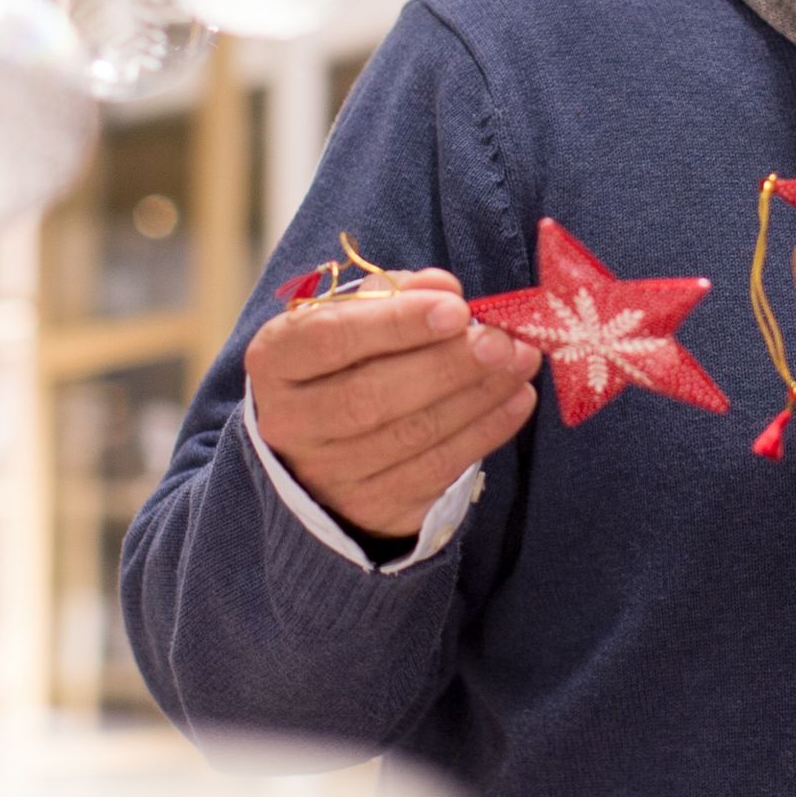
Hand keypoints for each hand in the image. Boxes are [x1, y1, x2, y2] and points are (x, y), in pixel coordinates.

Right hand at [244, 271, 542, 538]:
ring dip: (477, 396)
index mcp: (275, 360)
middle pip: (371, 396)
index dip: (395, 323)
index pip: (330, 339)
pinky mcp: (372, 508)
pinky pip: (436, 471)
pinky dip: (484, 433)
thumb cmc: (343, 361)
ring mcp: (328, 474)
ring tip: (520, 362)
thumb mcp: (352, 316)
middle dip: (447, 365)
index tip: (456, 308)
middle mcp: (290, 423)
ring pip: (410, 436)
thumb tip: (442, 288)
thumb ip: (393, 294)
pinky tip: (515, 401)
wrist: (322, 442)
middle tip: (500, 341)